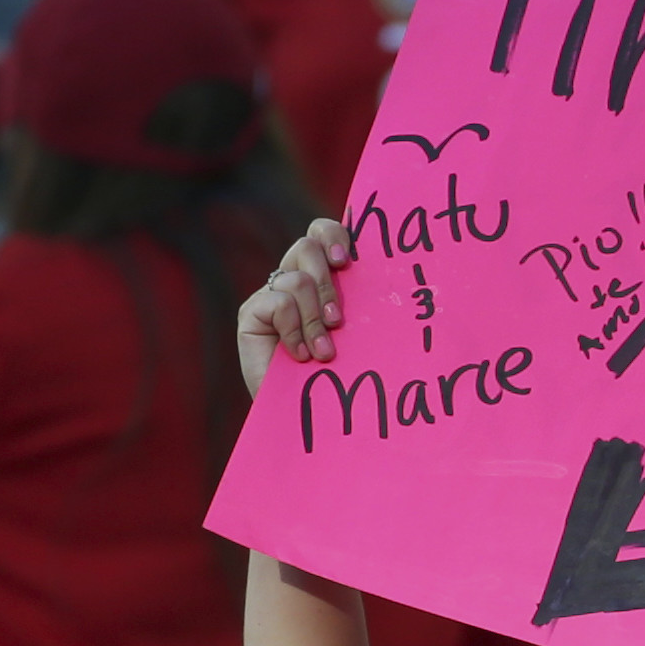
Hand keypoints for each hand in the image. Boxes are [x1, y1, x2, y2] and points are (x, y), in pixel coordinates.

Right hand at [238, 217, 352, 398]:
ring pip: (296, 278)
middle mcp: (293, 279)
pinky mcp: (251, 314)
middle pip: (307, 245)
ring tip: (325, 351)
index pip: (322, 232)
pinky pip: (277, 302)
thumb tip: (393, 276)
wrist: (306, 413)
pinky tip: (300, 354)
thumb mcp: (357, 333)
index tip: (347, 260)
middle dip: (328, 281)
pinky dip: (294, 330)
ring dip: (314, 317)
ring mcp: (270, 295)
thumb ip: (362, 303)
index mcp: (322, 276)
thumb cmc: (339, 373)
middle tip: (338, 319)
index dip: (334, 234)